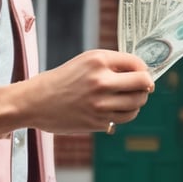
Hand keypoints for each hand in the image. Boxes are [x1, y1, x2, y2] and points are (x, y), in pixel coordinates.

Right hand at [19, 49, 153, 133]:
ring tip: (130, 98)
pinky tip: (119, 109)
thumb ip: (112, 64)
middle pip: (143, 83)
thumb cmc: (63, 79)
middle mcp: (101, 81)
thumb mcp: (86, 61)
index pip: (137, 64)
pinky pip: (126, 117)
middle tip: (143, 87)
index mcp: (98, 60)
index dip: (144, 69)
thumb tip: (142, 73)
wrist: (36, 101)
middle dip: (146, 85)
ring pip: (137, 103)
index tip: (142, 73)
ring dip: (138, 101)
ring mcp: (100, 103)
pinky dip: (128, 113)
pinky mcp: (98, 121)